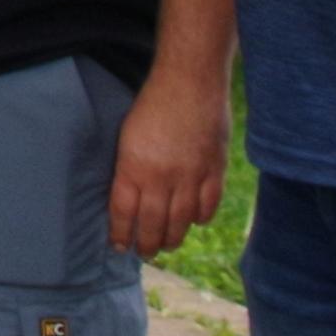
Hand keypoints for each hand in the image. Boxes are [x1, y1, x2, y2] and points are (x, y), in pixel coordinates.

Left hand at [107, 68, 227, 256]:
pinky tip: (194, 221)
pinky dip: (201, 218)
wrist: (189, 82)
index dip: (121, 234)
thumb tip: (130, 200)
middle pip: (154, 223)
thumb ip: (129, 170)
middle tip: (145, 253)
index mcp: (133, 167)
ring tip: (167, 245)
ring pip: (181, 221)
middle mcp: (161, 177)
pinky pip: (209, 204)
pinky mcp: (215, 169)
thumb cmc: (152, 105)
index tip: (120, 246)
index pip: (124, 213)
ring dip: (173, 237)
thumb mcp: (127, 137)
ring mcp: (191, 175)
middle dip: (148, 244)